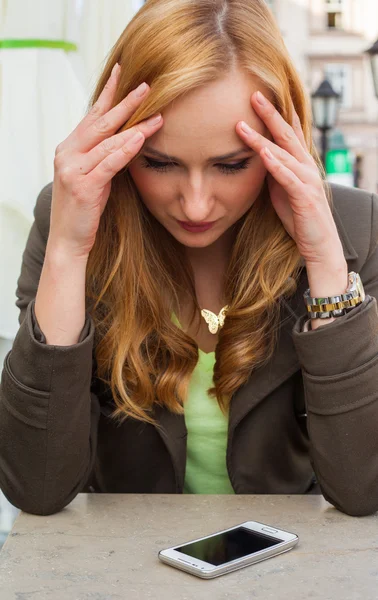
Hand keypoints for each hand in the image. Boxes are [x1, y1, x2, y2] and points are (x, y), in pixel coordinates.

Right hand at [49, 62, 162, 258]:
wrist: (68, 241)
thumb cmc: (84, 211)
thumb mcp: (94, 178)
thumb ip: (104, 157)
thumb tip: (127, 138)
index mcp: (69, 149)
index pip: (92, 116)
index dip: (108, 94)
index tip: (123, 72)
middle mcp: (67, 154)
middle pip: (100, 122)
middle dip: (125, 102)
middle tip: (146, 85)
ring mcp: (72, 170)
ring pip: (107, 141)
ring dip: (134, 126)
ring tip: (156, 114)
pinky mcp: (83, 188)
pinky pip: (108, 163)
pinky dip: (125, 149)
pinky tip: (140, 138)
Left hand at [236, 90, 343, 267]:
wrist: (319, 246)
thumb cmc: (299, 219)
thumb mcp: (282, 191)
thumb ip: (274, 173)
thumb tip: (259, 158)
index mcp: (301, 165)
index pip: (289, 134)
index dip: (276, 114)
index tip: (260, 96)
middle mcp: (307, 168)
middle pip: (287, 135)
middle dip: (270, 114)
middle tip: (254, 95)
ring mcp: (307, 181)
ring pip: (284, 153)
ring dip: (263, 138)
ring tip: (244, 123)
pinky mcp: (304, 197)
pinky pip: (287, 178)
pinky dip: (275, 164)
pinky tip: (262, 153)